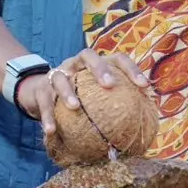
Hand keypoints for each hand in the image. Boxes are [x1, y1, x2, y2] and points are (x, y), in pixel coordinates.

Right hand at [12, 51, 147, 144]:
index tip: (143, 86)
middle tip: (109, 85)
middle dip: (99, 68)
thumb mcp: (95, 95)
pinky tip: (51, 131)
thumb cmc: (79, 96)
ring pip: (61, 78)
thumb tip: (149, 119)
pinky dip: (47, 116)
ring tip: (74, 107)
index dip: (131, 69)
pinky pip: (44, 102)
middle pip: (87, 56)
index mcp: (93, 65)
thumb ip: (117, 103)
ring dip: (67, 91)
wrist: (38, 92)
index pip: (116, 59)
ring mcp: (56, 74)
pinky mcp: (40, 89)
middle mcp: (75, 64)